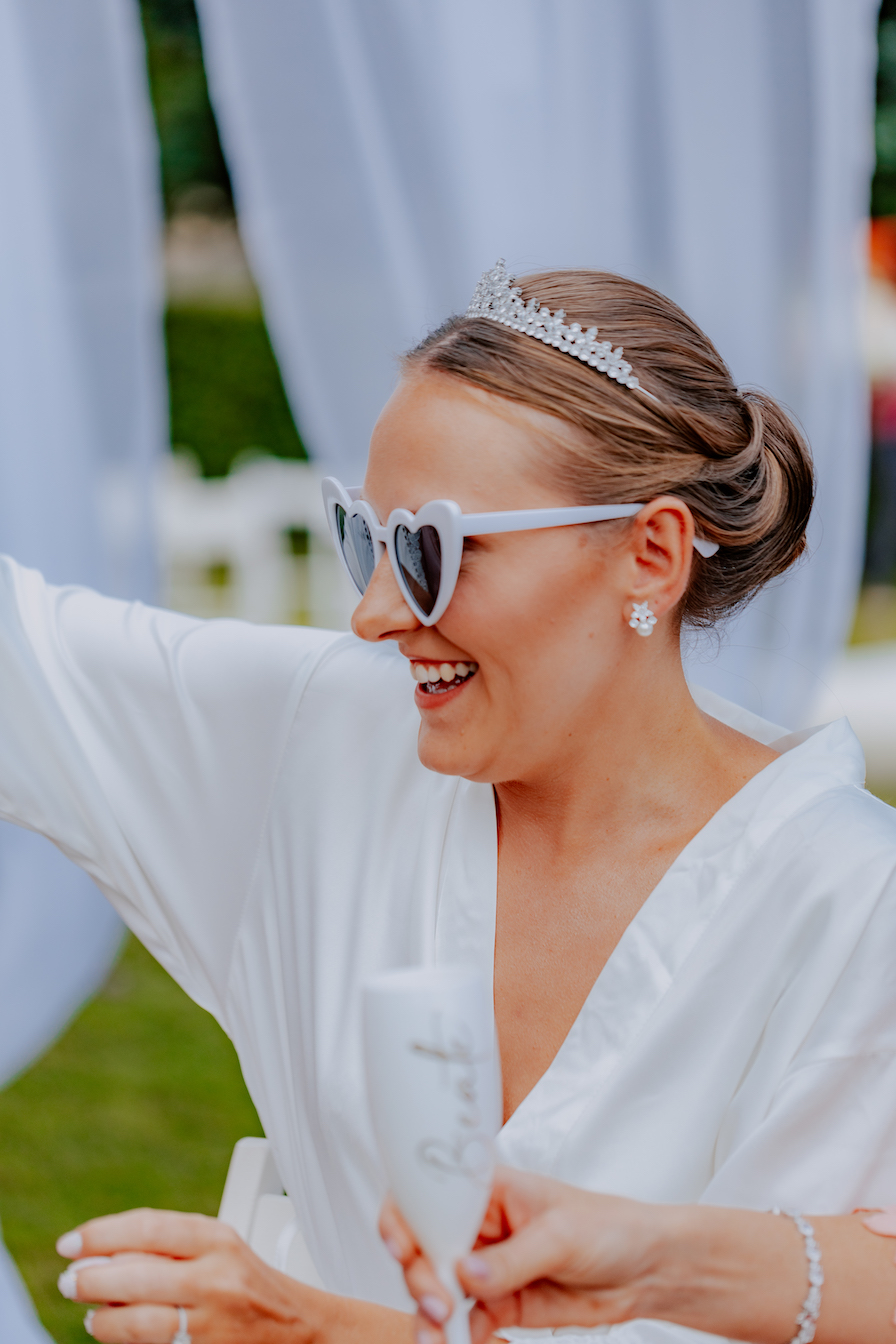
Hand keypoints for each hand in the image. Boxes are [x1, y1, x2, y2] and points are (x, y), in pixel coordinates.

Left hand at [55, 1207, 327, 1342]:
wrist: (301, 1330)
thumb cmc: (249, 1285)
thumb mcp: (220, 1251)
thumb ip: (170, 1248)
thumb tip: (103, 1254)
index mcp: (219, 1239)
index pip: (149, 1228)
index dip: (102, 1234)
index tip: (71, 1243)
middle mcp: (216, 1277)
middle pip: (137, 1276)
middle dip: (92, 1280)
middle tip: (70, 1281)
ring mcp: (212, 1323)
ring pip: (139, 1323)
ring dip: (105, 1321)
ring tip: (92, 1318)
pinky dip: (127, 1342)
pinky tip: (116, 1333)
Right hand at [380, 1165, 669, 1342]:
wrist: (643, 1271)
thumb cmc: (607, 1227)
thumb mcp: (561, 1236)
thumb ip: (513, 1258)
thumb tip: (467, 1274)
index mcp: (487, 1189)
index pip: (430, 1194)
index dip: (405, 1217)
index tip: (403, 1249)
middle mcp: (478, 1226)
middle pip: (426, 1248)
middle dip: (422, 1277)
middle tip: (439, 1304)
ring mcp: (485, 1267)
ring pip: (438, 1289)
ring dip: (432, 1315)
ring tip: (439, 1338)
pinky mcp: (498, 1304)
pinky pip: (464, 1322)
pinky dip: (454, 1337)